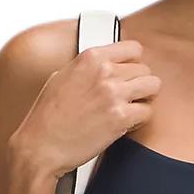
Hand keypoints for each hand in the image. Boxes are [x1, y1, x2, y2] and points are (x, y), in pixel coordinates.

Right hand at [9, 40, 160, 180]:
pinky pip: (147, 112)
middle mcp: (104, 71)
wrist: (41, 146)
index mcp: (90, 57)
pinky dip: (140, 119)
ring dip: (145, 99)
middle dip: (139, 84)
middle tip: (129, 97)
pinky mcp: (120, 118)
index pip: (132, 48)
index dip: (133, 63)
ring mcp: (114, 94)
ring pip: (152, 87)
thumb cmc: (47, 116)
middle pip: (144, 69)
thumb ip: (87, 67)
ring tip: (131, 108)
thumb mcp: (62, 77)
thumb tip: (102, 66)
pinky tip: (127, 124)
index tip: (130, 73)